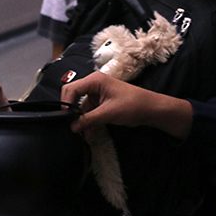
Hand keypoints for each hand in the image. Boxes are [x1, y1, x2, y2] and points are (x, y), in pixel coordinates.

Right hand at [61, 71, 191, 139]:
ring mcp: (97, 94)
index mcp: (94, 80)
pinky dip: (88, 122)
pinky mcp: (102, 103)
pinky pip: (89, 112)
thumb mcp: (108, 113)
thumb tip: (72, 127)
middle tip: (71, 127)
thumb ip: (88, 119)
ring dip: (81, 120)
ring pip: (81, 107)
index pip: (71, 89)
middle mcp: (93, 84)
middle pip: (73, 97)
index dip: (65, 103)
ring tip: (82, 135)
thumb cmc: (132, 105)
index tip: (64, 119)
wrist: (151, 109)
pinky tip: (89, 134)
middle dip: (72, 112)